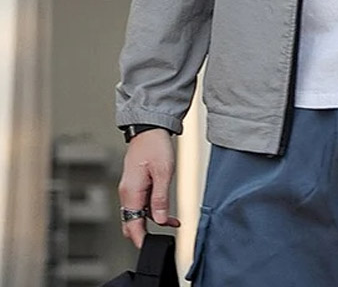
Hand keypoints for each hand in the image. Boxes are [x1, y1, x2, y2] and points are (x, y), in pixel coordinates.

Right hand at [118, 129, 180, 247]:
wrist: (150, 128)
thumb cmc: (155, 145)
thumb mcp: (163, 172)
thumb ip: (160, 198)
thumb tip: (159, 220)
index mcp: (131, 192)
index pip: (132, 225)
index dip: (141, 239)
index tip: (152, 246)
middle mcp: (127, 192)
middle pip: (132, 222)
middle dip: (146, 232)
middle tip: (165, 235)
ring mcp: (130, 188)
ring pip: (137, 214)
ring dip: (152, 220)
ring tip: (173, 221)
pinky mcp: (136, 184)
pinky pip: (141, 203)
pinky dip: (152, 209)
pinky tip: (166, 209)